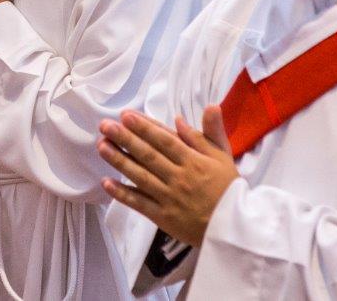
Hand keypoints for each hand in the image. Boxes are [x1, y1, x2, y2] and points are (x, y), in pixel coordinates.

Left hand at [98, 107, 239, 247]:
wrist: (234, 228)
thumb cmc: (228, 188)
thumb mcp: (224, 156)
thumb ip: (211, 132)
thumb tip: (207, 106)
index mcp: (193, 161)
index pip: (165, 140)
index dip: (144, 127)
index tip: (126, 115)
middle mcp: (178, 177)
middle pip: (148, 155)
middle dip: (125, 138)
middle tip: (105, 125)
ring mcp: (169, 197)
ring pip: (140, 176)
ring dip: (119, 161)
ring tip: (101, 146)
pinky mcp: (163, 217)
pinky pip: (140, 204)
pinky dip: (122, 194)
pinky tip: (106, 183)